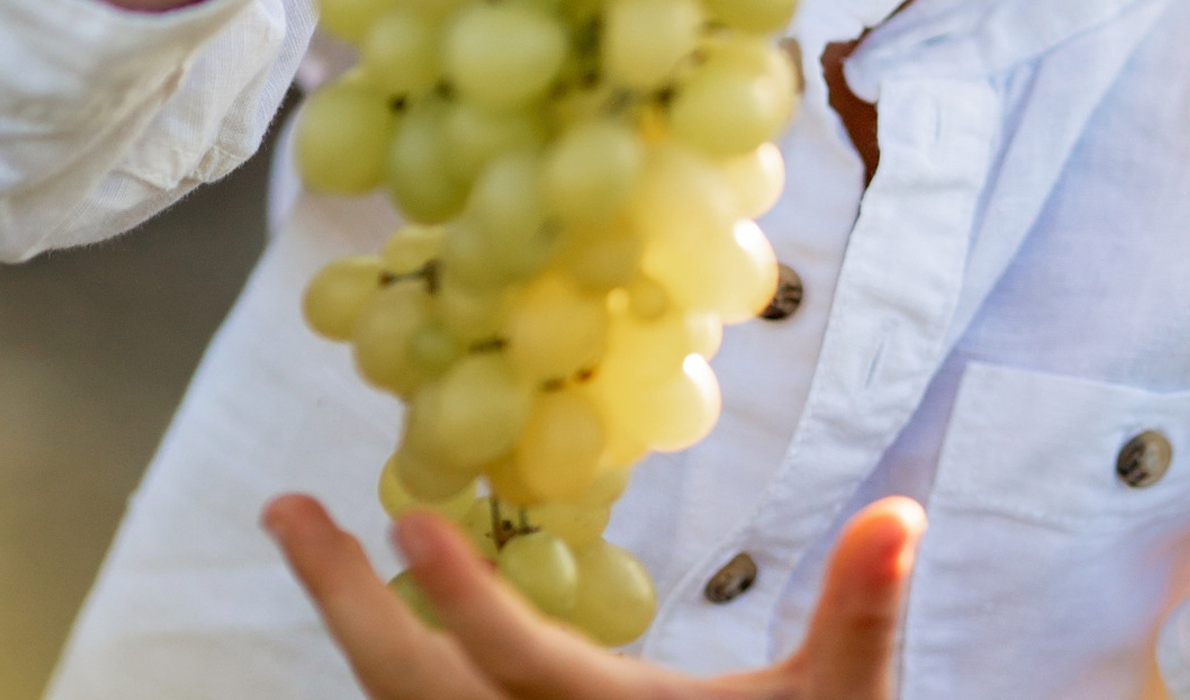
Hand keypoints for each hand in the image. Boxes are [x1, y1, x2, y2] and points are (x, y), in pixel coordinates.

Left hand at [264, 494, 925, 699]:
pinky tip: (398, 634)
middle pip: (409, 693)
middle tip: (286, 513)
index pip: (514, 662)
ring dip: (359, 628)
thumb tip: (903, 508)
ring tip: (328, 552)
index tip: (399, 519)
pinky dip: (399, 677)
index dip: (459, 595)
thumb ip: (863, 613)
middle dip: (343, 600)